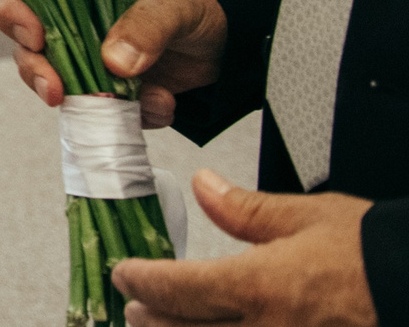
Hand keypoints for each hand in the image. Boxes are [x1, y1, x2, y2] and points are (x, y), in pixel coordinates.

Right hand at [0, 0, 227, 126]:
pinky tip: (162, 105)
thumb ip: (144, 25)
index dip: (16, 14)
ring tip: (127, 106)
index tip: (35, 37)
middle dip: (38, 73)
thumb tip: (113, 62)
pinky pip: (105, 112)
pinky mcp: (114, 89)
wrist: (233, 30)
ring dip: (87, 102)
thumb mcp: (172, 1)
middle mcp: (71, 21)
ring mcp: (89, 58)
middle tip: (58, 92)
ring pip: (60, 85)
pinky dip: (129, 117)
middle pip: (29, 48)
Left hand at [112, 171, 373, 326]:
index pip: (175, 290)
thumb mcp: (310, 218)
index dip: (140, 281)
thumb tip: (204, 186)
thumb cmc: (375, 256)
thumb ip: (246, 210)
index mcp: (261, 289)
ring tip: (169, 325)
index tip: (125, 273)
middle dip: (150, 321)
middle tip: (136, 307)